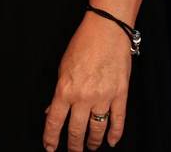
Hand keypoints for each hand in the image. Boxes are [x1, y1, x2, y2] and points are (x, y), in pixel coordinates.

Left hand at [42, 13, 131, 150]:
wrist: (106, 31)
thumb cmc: (82, 45)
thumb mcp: (62, 67)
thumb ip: (58, 92)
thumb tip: (51, 110)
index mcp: (65, 89)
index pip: (54, 121)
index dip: (51, 138)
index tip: (50, 148)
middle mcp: (83, 96)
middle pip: (76, 130)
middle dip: (74, 145)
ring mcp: (103, 97)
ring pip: (97, 129)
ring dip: (93, 142)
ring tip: (90, 147)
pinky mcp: (120, 94)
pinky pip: (118, 120)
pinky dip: (115, 134)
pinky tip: (111, 141)